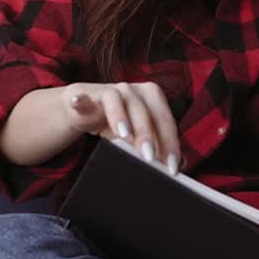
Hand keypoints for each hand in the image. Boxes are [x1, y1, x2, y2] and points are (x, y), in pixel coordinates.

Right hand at [62, 82, 181, 174]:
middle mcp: (134, 91)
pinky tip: (78, 103)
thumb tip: (180, 166)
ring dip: (120, 117)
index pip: (165, 121)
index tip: (172, 167)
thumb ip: (158, 146)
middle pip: (144, 110)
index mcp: (153, 98)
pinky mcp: (87, 96)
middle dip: (147, 134)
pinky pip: (83, 98)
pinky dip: (80, 101)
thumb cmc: (120, 124)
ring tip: (124, 136)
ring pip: (117, 100)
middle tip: (149, 157)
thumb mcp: (140, 136)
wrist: (88, 109)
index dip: (170, 143)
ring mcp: (110, 91)